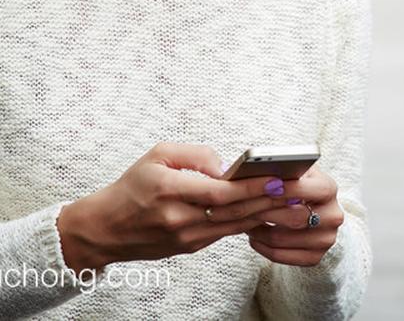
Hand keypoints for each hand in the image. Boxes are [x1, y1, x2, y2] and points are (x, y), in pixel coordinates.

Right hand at [58, 142, 291, 272]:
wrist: (105, 229)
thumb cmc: (131, 187)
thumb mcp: (156, 155)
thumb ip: (194, 154)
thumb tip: (224, 166)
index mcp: (169, 191)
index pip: (219, 192)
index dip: (250, 187)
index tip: (276, 179)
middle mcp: (179, 218)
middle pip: (233, 212)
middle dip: (268, 202)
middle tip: (298, 194)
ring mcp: (186, 238)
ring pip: (233, 226)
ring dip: (265, 216)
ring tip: (293, 207)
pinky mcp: (191, 248)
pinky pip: (225, 233)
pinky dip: (248, 224)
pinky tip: (269, 216)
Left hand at [244, 165, 342, 266]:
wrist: (314, 209)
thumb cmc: (297, 185)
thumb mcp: (295, 172)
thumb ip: (281, 170)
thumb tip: (253, 170)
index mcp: (328, 189)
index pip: (308, 189)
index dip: (285, 189)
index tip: (261, 187)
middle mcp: (333, 215)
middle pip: (295, 218)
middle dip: (265, 213)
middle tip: (243, 207)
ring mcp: (326, 239)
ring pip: (283, 239)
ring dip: (259, 232)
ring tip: (245, 221)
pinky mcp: (316, 257)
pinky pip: (282, 256)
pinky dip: (263, 247)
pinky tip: (254, 237)